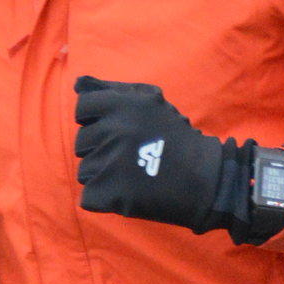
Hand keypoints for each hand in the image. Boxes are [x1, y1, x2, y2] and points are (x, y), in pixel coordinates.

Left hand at [73, 76, 225, 231]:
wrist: (205, 179)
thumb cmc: (175, 137)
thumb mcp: (149, 102)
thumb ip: (112, 90)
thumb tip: (77, 83)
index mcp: (122, 105)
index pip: (82, 108)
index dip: (95, 121)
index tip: (115, 131)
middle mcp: (114, 129)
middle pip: (81, 143)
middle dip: (100, 150)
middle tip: (130, 156)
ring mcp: (112, 162)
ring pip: (84, 171)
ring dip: (102, 175)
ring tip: (130, 175)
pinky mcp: (113, 193)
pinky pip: (88, 198)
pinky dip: (103, 200)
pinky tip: (126, 194)